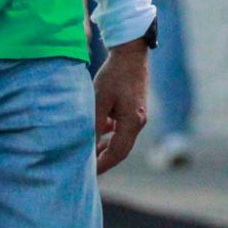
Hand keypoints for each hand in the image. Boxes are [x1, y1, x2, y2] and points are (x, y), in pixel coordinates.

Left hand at [92, 38, 149, 173]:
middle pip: (122, 150)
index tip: (88, 173)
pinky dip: (112, 134)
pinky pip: (124, 129)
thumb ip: (95, 126)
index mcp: (132, 122)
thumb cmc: (114, 75)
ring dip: (108, 147)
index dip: (103, 165)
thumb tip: (89, 147)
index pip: (117, 152)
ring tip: (91, 152)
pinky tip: (101, 130)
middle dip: (105, 160)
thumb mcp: (99, 100)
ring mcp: (139, 116)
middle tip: (88, 168)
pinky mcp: (136, 109)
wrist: (131, 54)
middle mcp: (139, 122)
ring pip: (123, 140)